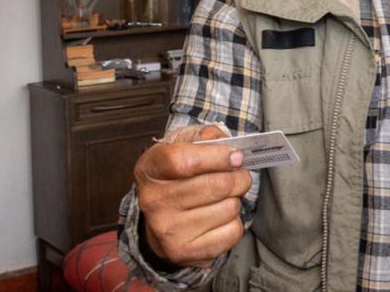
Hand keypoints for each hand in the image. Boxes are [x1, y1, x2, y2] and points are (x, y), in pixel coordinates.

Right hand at [134, 124, 251, 267]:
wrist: (162, 222)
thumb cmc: (178, 178)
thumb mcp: (183, 147)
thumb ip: (205, 137)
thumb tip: (228, 145)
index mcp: (150, 169)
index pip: (185, 161)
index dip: (218, 156)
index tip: (236, 156)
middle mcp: (153, 201)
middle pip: (216, 185)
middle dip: (239, 177)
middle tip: (239, 176)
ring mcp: (167, 230)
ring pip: (229, 208)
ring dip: (235, 200)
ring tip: (222, 198)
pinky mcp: (184, 252)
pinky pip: (232, 231)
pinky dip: (234, 223)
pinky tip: (219, 218)